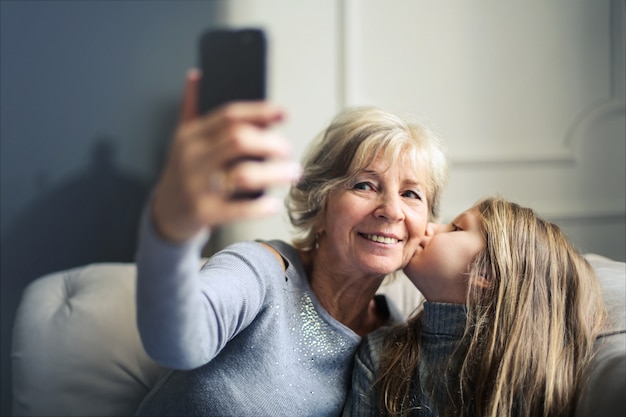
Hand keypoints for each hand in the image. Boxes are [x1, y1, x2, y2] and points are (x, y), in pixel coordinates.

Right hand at [151, 69, 300, 241]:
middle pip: (238, 140)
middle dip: (270, 142)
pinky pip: (237, 209)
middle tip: (287, 149)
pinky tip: (274, 204)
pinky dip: (260, 207)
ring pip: (242, 174)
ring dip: (274, 173)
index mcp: (191, 136)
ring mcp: (197, 186)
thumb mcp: (181, 138)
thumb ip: (191, 107)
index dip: (260, 111)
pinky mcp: (203, 212)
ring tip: (292, 172)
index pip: (229, 115)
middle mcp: (193, 158)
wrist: (164, 213)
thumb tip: (197, 76)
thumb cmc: (182, 173)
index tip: (284, 113)